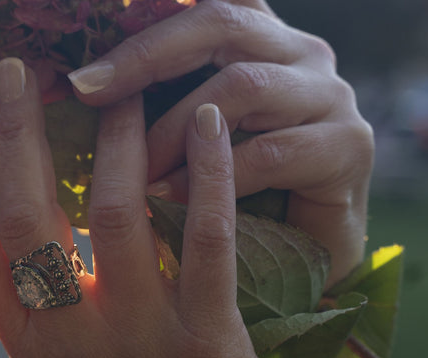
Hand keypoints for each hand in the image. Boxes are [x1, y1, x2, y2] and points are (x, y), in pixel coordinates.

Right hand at [0, 58, 296, 357]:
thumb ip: (43, 349)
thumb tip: (30, 293)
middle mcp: (72, 345)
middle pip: (28, 218)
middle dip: (14, 134)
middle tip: (13, 72)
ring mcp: (139, 340)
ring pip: (111, 212)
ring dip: (114, 137)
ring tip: (119, 88)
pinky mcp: (207, 342)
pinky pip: (202, 240)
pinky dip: (207, 176)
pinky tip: (208, 128)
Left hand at [67, 0, 373, 287]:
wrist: (313, 261)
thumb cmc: (246, 203)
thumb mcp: (198, 146)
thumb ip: (163, 107)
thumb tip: (80, 93)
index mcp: (263, 42)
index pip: (206, 0)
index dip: (146, 15)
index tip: (83, 52)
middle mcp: (302, 54)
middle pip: (220, 21)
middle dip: (145, 55)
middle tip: (88, 89)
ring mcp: (331, 97)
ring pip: (241, 86)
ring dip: (175, 128)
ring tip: (133, 170)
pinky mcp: (348, 148)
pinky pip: (270, 151)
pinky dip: (214, 178)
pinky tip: (171, 199)